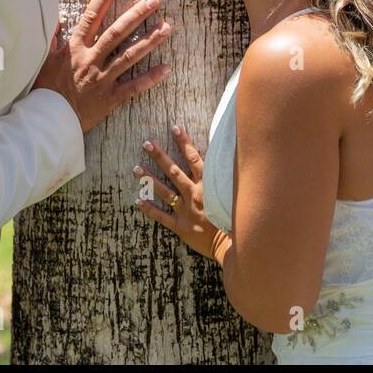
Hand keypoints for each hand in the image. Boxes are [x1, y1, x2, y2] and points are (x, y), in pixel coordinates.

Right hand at [32, 0, 172, 132]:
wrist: (46, 121)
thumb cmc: (44, 90)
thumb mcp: (43, 60)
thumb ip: (52, 40)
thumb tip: (56, 20)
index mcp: (74, 48)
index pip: (90, 17)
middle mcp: (90, 60)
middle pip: (116, 33)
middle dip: (135, 15)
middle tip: (154, 0)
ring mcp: (101, 78)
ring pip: (129, 56)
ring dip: (149, 40)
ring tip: (167, 27)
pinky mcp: (109, 98)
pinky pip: (133, 87)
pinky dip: (150, 78)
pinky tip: (166, 68)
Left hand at [132, 124, 225, 261]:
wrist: (233, 245)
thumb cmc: (236, 219)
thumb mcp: (235, 194)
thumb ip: (227, 177)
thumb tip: (228, 157)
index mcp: (208, 185)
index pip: (195, 158)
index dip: (184, 142)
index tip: (174, 128)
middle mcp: (195, 195)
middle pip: (174, 171)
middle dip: (160, 156)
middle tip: (146, 144)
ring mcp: (186, 211)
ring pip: (164, 191)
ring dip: (149, 179)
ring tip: (136, 169)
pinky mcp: (181, 227)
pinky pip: (161, 216)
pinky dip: (149, 209)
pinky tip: (137, 200)